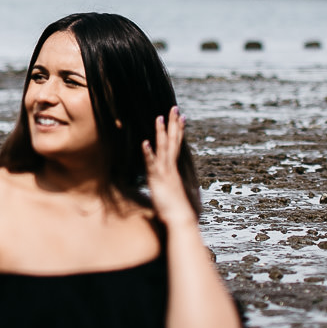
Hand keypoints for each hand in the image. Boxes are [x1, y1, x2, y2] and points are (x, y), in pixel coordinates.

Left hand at [142, 106, 195, 227]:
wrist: (180, 219)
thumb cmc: (175, 210)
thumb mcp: (169, 194)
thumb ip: (167, 186)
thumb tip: (166, 186)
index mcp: (173, 169)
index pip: (177, 146)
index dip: (178, 131)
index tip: (181, 117)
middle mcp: (171, 168)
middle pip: (173, 141)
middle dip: (173, 124)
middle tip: (174, 108)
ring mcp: (165, 172)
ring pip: (163, 148)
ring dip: (161, 132)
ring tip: (159, 117)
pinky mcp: (157, 180)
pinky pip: (152, 164)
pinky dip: (149, 153)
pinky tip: (145, 142)